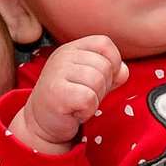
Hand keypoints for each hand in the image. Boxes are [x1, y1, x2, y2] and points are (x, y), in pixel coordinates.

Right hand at [15, 36, 127, 152]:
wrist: (41, 122)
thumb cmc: (68, 99)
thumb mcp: (91, 79)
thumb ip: (110, 71)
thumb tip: (123, 71)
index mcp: (73, 48)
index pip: (104, 43)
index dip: (113, 62)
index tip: (104, 78)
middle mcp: (63, 56)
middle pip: (104, 65)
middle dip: (104, 86)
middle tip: (86, 95)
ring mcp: (57, 72)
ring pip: (98, 81)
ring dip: (95, 99)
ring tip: (80, 103)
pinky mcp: (57, 92)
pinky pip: (89, 98)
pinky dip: (87, 110)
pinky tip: (75, 111)